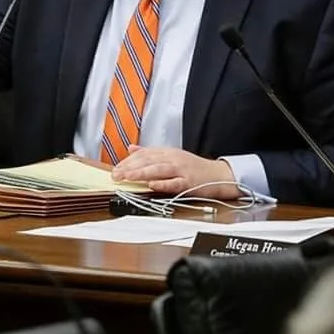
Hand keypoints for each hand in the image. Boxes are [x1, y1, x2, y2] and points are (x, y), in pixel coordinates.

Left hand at [110, 146, 240, 198]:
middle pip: (149, 161)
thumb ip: (150, 153)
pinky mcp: (188, 182)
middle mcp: (173, 159)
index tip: (115, 168)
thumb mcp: (171, 156)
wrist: (218, 175)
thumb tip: (131, 148)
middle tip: (115, 174)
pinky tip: (151, 185)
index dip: (128, 161)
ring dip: (141, 173)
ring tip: (127, 177)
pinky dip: (162, 184)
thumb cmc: (193, 168)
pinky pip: (174, 183)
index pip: (144, 154)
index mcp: (168, 152)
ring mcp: (181, 170)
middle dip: (130, 167)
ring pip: (158, 170)